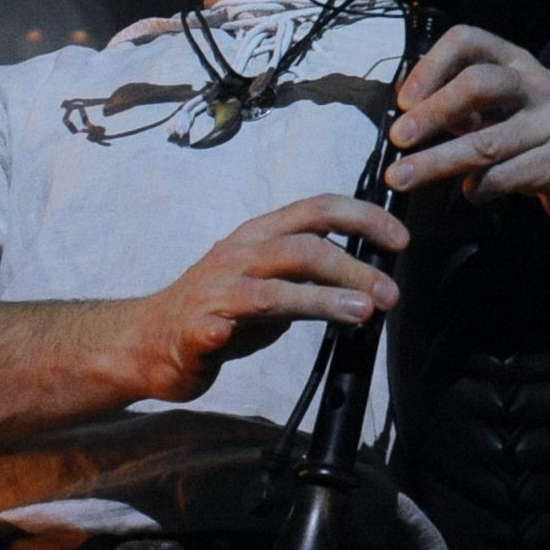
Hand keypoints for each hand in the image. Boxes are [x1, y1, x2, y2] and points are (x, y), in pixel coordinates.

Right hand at [128, 194, 406, 401]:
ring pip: (274, 287)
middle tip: (390, 294)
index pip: (318, 209)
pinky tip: (238, 335)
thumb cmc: (221, 310)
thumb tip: (372, 280)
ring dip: (322, 299)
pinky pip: (215, 326)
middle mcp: (240, 254)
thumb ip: (312, 277)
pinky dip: (230, 330)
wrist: (148, 340)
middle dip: (355, 268)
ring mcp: (216, 291)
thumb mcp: (274, 284)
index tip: (401, 239)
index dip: (364, 218)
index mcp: (260, 235)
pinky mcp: (195, 328)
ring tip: (362, 311)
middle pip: (305, 248)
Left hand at [382, 24, 549, 228]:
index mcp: (518, 63)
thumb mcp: (509, 109)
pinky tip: (469, 193)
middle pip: (478, 83)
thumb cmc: (542, 137)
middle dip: (433, 111)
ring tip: (402, 178)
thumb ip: (466, 107)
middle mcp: (539, 85)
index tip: (403, 100)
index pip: (469, 40)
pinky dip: (477, 188)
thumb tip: (408, 112)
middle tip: (398, 138)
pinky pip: (506, 176)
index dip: (430, 65)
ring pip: (486, 142)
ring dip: (437, 162)